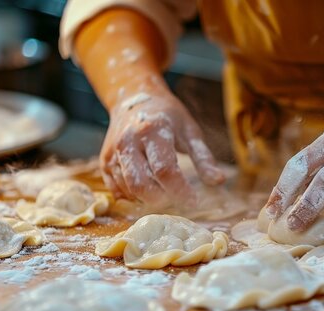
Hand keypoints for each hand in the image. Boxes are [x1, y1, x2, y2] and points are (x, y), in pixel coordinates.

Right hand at [100, 82, 224, 205]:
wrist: (133, 97)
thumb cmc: (167, 115)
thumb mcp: (190, 131)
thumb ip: (204, 158)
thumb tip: (219, 181)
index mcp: (153, 130)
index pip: (165, 170)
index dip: (180, 191)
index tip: (193, 201)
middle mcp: (128, 141)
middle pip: (141, 185)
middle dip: (162, 200)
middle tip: (177, 200)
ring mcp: (112, 151)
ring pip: (128, 190)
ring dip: (148, 199)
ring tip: (165, 192)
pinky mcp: (104, 161)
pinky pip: (117, 190)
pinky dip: (133, 196)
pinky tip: (148, 188)